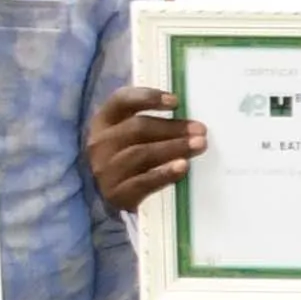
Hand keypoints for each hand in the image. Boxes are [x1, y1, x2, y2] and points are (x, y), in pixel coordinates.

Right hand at [84, 82, 201, 215]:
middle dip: (172, 128)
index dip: (148, 98)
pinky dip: (165, 173)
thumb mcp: (130, 138)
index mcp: (104, 121)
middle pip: (137, 128)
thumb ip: (151, 124)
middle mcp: (100, 143)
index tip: (176, 101)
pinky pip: (143, 182)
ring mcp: (105, 170)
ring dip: (174, 148)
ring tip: (199, 145)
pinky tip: (183, 166)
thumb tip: (189, 120)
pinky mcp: (115, 194)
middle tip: (200, 130)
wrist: (110, 201)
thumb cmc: (127, 161)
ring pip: (142, 154)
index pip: (122, 101)